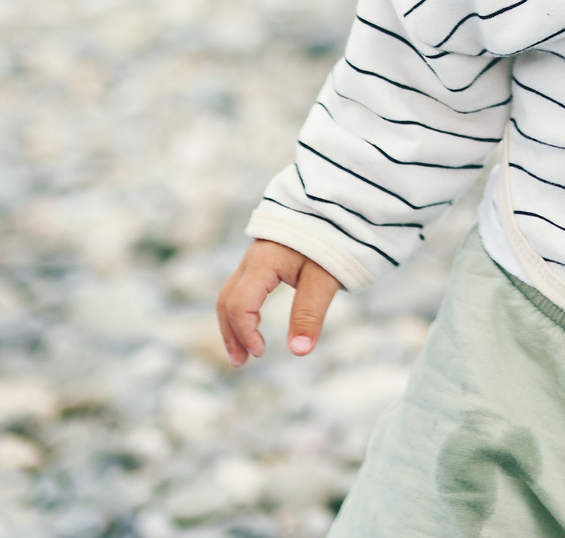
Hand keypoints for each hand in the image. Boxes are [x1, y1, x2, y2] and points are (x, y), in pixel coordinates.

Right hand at [215, 239, 340, 366]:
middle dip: (231, 333)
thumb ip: (310, 313)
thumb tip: (299, 352)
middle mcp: (252, 258)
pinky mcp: (266, 257)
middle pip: (226, 300)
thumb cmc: (332, 237)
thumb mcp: (325, 277)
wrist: (338, 201)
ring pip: (231, 293)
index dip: (245, 332)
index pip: (239, 304)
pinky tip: (254, 323)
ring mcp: (256, 256)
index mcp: (263, 262)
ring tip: (243, 352)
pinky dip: (242, 309)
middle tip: (240, 363)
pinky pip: (243, 286)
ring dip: (233, 324)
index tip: (261, 353)